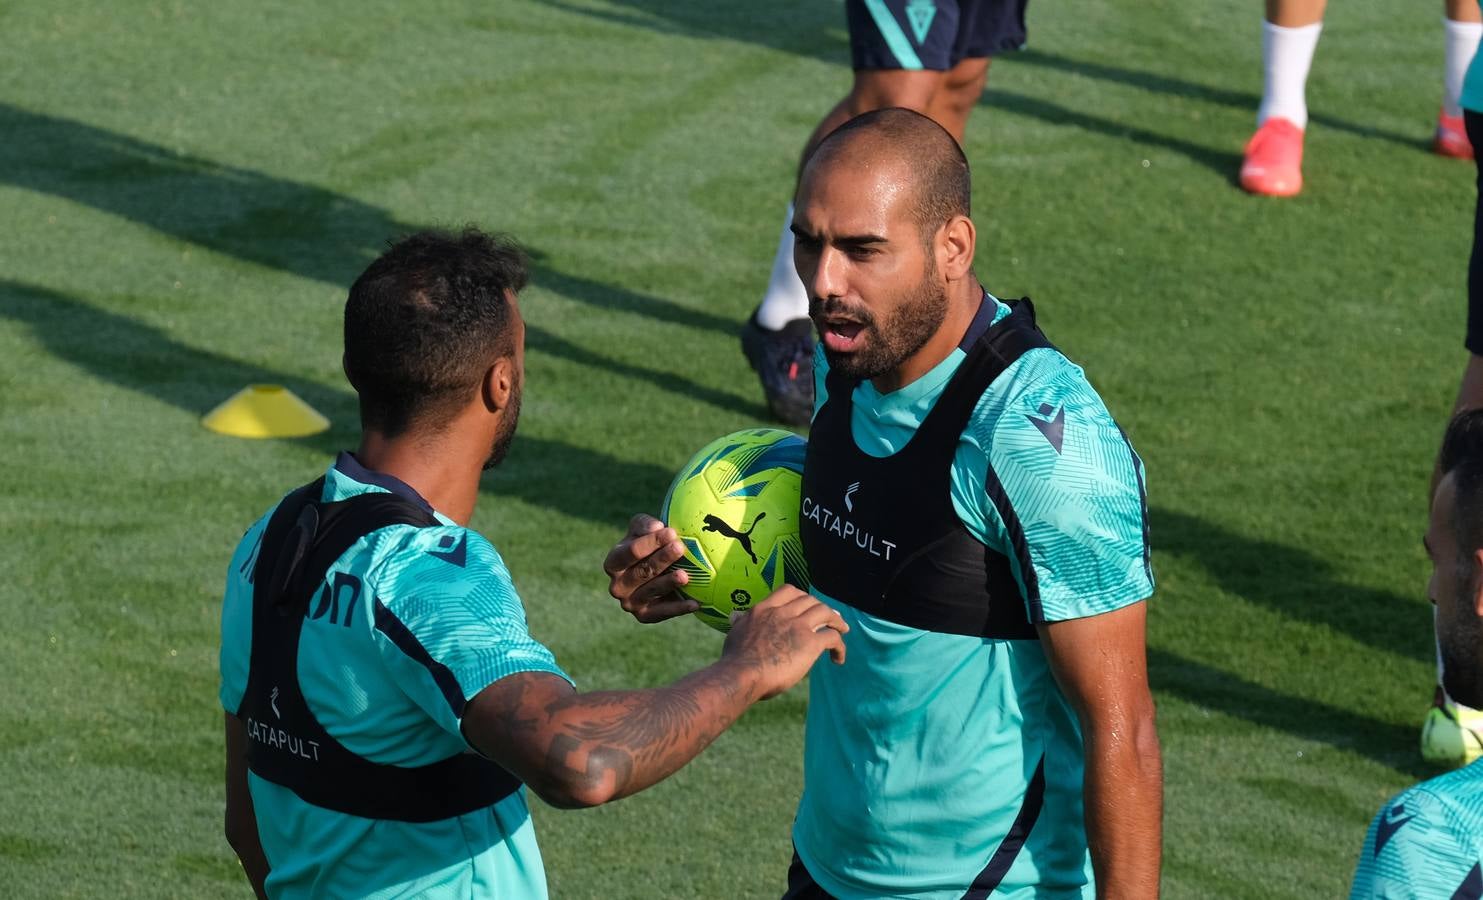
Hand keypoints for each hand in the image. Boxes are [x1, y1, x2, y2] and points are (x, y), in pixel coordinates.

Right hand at [604, 514, 697, 622]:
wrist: (654, 572)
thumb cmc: (647, 545)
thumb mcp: (642, 530)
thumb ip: (645, 525)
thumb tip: (656, 527)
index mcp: (613, 563)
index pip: (630, 552)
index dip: (651, 542)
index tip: (671, 532)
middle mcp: (617, 586)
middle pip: (642, 571)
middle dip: (662, 559)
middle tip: (680, 548)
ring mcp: (630, 602)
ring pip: (651, 591)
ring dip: (668, 583)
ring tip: (685, 575)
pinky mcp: (644, 616)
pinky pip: (661, 613)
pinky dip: (678, 608)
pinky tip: (695, 603)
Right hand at [721, 586, 847, 699]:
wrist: (741, 674)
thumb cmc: (735, 660)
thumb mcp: (735, 633)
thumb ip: (740, 622)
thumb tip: (734, 615)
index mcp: (764, 609)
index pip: (788, 591)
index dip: (802, 597)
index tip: (807, 605)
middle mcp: (782, 613)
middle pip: (810, 600)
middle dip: (822, 608)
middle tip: (831, 618)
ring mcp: (798, 626)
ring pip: (825, 612)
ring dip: (837, 621)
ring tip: (842, 630)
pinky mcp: (810, 643)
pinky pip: (832, 637)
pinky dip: (839, 646)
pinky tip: (838, 658)